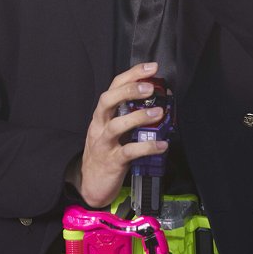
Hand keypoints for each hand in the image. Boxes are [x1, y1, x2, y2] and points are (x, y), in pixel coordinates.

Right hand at [69, 62, 165, 207]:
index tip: (151, 67)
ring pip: (116, 125)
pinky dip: (146, 147)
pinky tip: (162, 145)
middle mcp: (99, 126)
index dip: (131, 75)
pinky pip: (128, 152)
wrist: (91, 186)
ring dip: (138, 117)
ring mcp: (104, 144)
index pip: (113, 87)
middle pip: (107, 100)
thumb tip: (159, 105)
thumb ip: (131, 117)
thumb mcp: (115, 132)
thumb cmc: (106, 154)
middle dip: (128, 90)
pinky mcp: (111, 162)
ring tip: (158, 114)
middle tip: (149, 87)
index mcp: (102, 115)